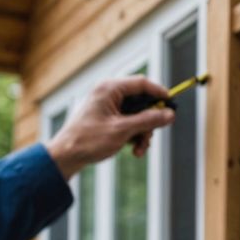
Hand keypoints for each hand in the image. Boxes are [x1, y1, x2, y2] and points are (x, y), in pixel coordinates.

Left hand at [46, 76, 174, 178]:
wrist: (66, 156)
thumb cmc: (88, 140)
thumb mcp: (123, 130)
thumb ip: (148, 120)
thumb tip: (170, 114)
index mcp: (109, 89)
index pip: (142, 83)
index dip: (160, 93)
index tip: (173, 105)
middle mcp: (109, 94)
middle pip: (142, 102)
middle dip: (150, 121)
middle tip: (153, 134)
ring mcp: (109, 106)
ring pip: (138, 115)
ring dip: (143, 133)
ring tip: (140, 149)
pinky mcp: (109, 118)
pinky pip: (130, 123)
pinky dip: (135, 135)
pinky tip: (134, 150)